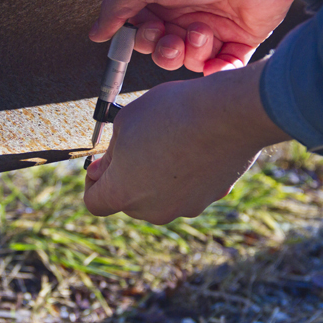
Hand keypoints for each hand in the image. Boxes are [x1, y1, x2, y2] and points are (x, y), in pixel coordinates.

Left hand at [83, 60, 289, 223]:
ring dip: (157, 176)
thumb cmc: (171, 112)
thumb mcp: (126, 122)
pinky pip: (190, 188)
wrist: (229, 114)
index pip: (94, 203)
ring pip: (160, 196)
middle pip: (129, 201)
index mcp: (123, 193)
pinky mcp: (212, 198)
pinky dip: (186, 173)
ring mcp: (185, 207)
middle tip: (137, 144)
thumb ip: (110, 153)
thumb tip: (101, 171)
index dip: (92, 183)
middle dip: (127, 177)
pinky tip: (195, 145)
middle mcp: (152, 210)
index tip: (101, 165)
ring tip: (169, 140)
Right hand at [89, 0, 292, 74]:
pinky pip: (222, 68)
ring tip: (202, 33)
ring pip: (190, 61)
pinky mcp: (238, 40)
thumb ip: (116, 7)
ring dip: (192, 52)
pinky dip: (218, 70)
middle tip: (171, 39)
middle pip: (163, 50)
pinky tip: (217, 61)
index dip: (141, 38)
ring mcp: (212, 28)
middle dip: (164, 51)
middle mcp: (185, 13)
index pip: (142, 30)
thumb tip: (96, 32)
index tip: (147, 33)